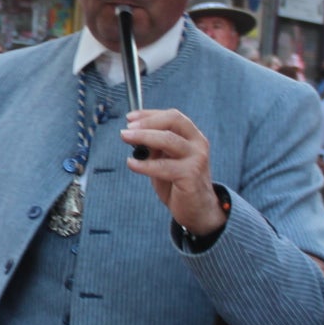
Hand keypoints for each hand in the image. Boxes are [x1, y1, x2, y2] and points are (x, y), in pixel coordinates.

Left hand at [123, 108, 223, 238]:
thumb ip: (154, 147)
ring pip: (168, 140)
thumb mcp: (165, 159)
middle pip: (173, 121)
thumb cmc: (179, 183)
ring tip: (125, 138)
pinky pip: (163, 166)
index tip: (130, 118)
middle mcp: (198, 144)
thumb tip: (133, 134)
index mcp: (192, 136)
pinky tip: (131, 164)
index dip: (149, 114)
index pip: (172, 116)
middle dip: (147, 122)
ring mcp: (197, 158)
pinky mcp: (191, 175)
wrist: (197, 210)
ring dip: (143, 137)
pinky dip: (145, 164)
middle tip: (127, 129)